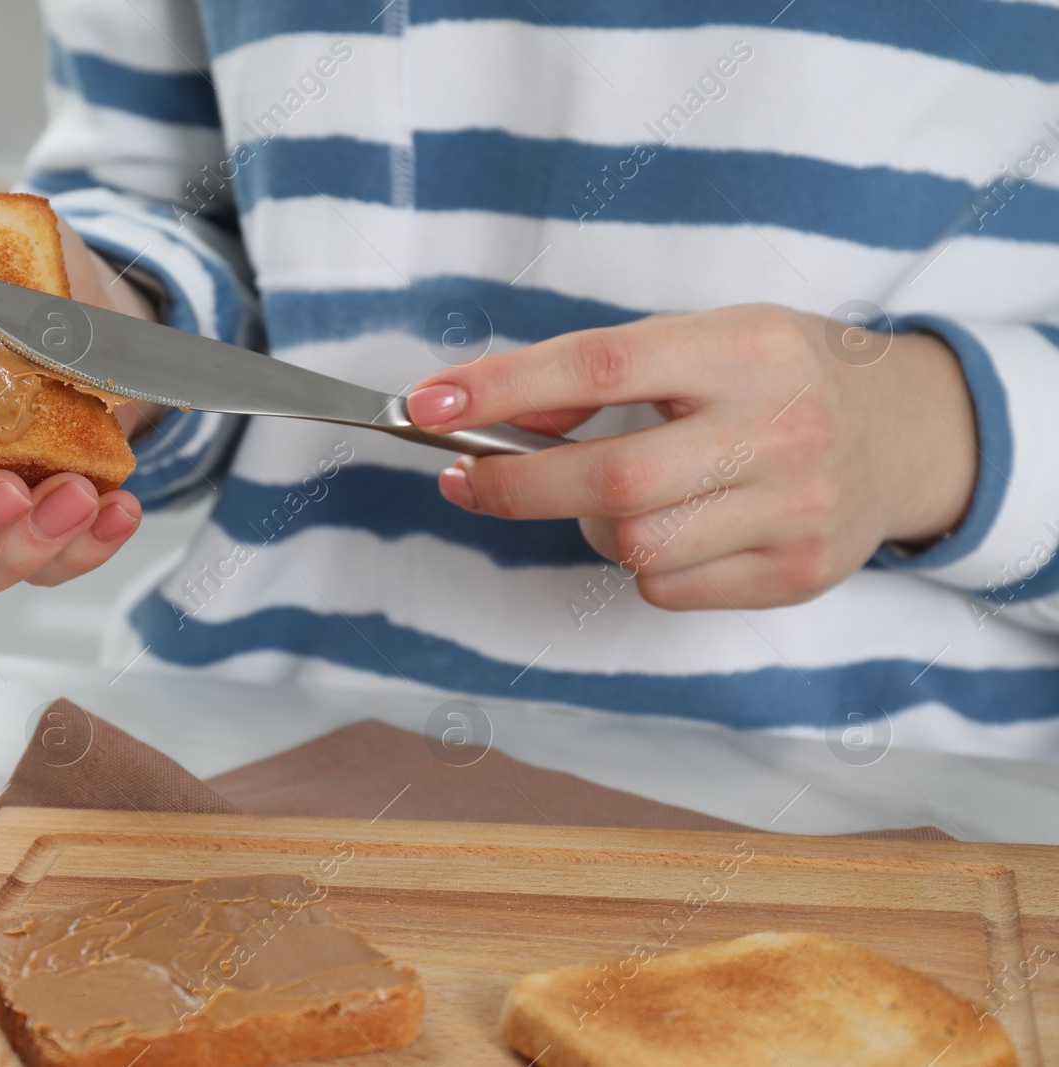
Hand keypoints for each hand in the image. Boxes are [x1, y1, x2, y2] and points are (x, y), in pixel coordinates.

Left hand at [406, 304, 978, 610]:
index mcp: (746, 348)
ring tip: (615, 495)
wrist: (910, 434)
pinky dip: (644, 564)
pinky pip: (668, 588)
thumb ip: (607, 372)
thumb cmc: (781, 377)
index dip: (502, 387)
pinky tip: (676, 528)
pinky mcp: (796, 574)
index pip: (602, 364)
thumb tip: (497, 415)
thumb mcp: (706, 339)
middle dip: (516, 485)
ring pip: (634, 545)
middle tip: (468, 479)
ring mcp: (793, 510)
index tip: (427, 402)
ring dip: (591, 524)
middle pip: (610, 480)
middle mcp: (777, 429)